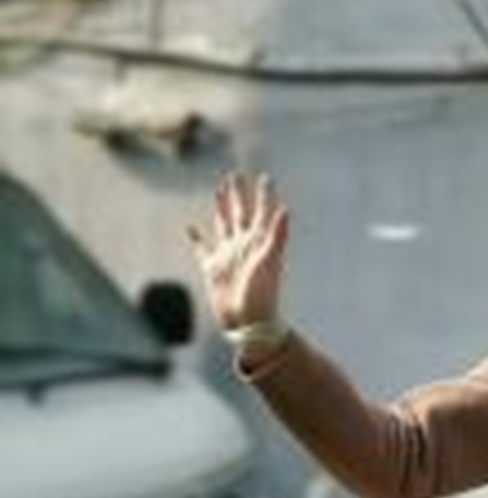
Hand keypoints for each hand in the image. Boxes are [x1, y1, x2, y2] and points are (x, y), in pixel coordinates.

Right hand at [187, 172, 289, 331]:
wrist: (249, 322)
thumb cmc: (263, 294)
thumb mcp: (270, 261)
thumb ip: (278, 235)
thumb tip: (286, 208)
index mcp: (258, 242)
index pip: (261, 212)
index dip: (263, 195)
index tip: (264, 177)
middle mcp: (243, 246)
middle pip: (239, 213)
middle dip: (237, 195)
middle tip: (235, 175)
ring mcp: (227, 256)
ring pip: (222, 224)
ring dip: (220, 208)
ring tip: (218, 191)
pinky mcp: (212, 268)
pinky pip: (202, 248)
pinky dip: (196, 238)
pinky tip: (191, 228)